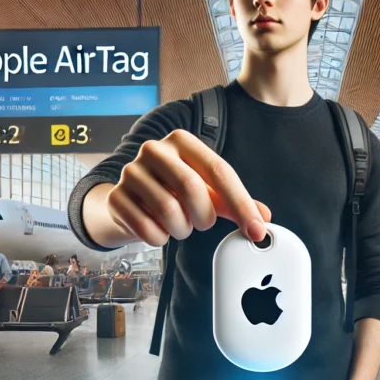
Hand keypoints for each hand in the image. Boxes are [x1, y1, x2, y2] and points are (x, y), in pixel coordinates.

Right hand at [106, 129, 271, 245]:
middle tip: (201, 223)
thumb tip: (263, 218)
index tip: (256, 230)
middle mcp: (154, 149)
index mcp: (181, 141)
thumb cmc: (173, 191)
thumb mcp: (206, 192)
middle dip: (204, 217)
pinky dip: (160, 238)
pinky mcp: (116, 197)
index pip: (219, 170)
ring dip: (181, 229)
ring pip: (169, 211)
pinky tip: (158, 229)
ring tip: (179, 225)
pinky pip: (147, 228)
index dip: (241, 204)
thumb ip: (233, 202)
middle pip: (192, 188)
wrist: (130, 200)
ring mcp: (131, 171)